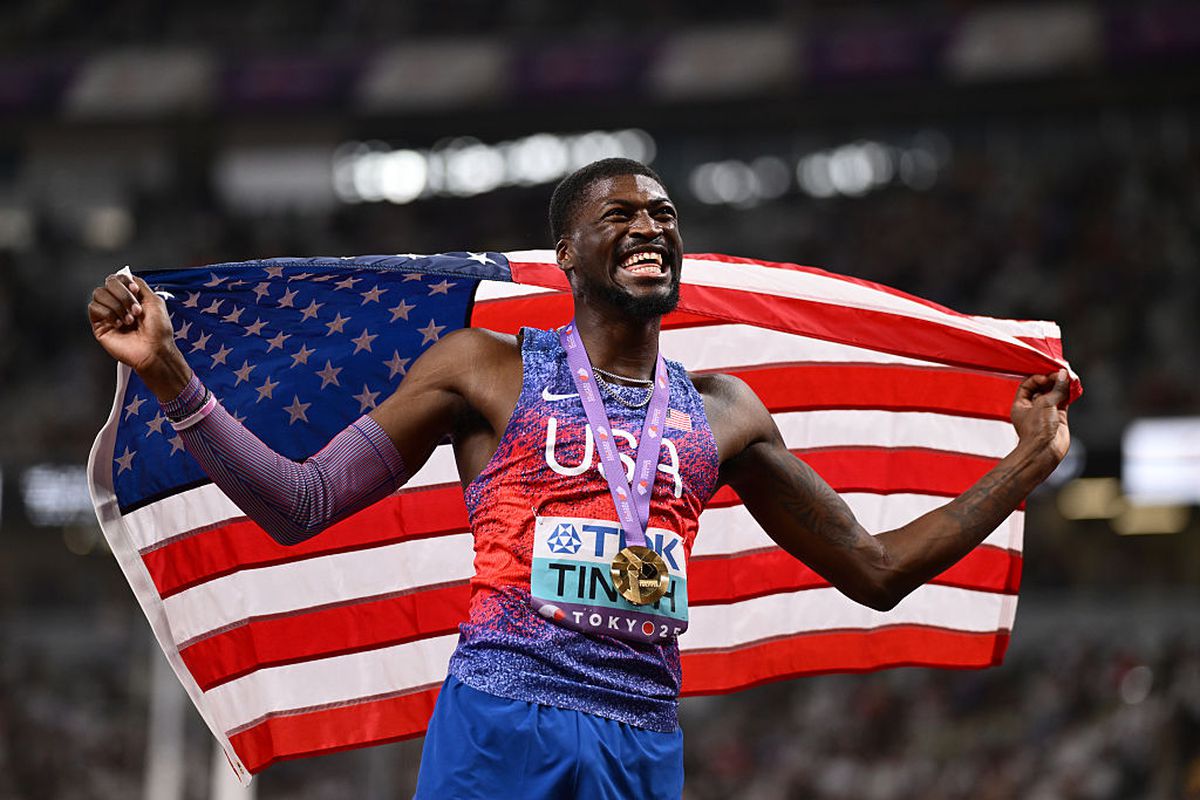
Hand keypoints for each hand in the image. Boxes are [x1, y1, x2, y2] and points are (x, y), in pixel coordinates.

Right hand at [88, 273, 190, 398]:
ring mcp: (108, 314)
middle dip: (124, 295)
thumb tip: (127, 275)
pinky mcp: (99, 325)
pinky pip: (94, 308)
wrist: (154, 350)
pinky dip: (108, 313)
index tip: (136, 292)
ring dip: (117, 305)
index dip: (125, 281)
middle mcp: (118, 303)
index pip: (119, 278)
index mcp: (131, 297)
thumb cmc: (159, 331)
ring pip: (99, 293)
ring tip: (129, 320)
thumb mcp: (155, 301)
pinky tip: (119, 324)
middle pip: (108, 282)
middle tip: (135, 310)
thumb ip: (140, 285)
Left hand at [1010, 369, 1070, 466]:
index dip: (1037, 379)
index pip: (1027, 385)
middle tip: (1061, 375)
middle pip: (1042, 388)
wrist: (1045, 450)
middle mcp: (1032, 408)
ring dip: (1061, 386)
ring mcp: (1046, 413)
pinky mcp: (1058, 418)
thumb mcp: (1044, 403)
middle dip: (1051, 380)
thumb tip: (1063, 376)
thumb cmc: (1036, 430)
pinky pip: (1064, 402)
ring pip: (1054, 394)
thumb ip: (1055, 389)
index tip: (1047, 378)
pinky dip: (1068, 394)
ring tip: (1069, 379)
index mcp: (1020, 405)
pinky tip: (1073, 388)